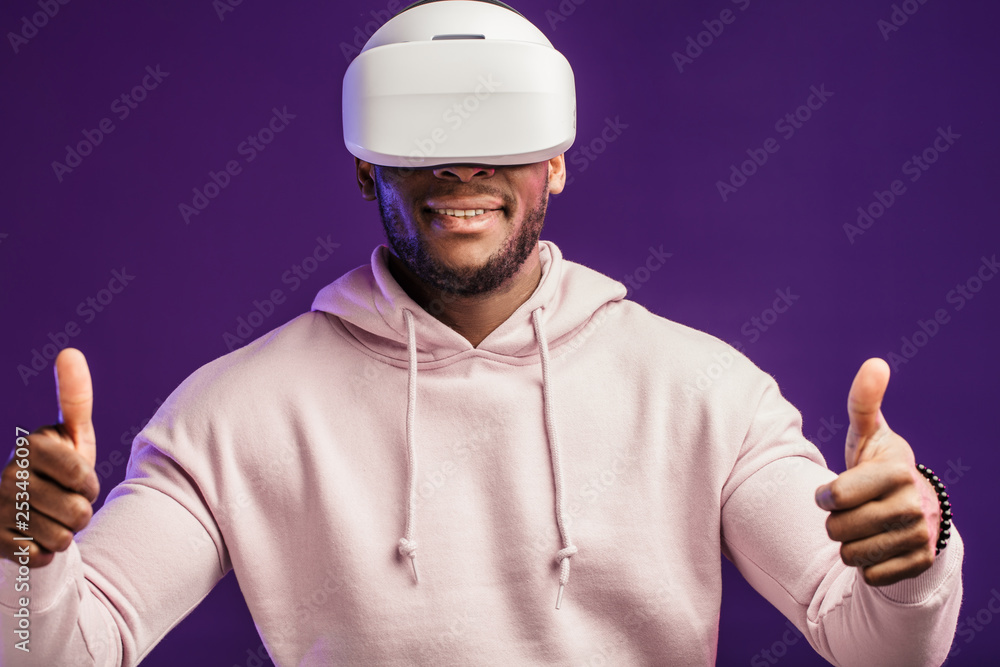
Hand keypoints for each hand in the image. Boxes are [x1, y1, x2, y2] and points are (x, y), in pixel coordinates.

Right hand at [1, 348, 99, 566]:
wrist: (26, 512)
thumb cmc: (58, 468)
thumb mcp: (72, 435)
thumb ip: (74, 397)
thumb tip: (69, 351)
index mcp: (29, 446)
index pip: (82, 475)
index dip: (89, 482)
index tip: (77, 477)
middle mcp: (7, 475)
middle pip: (77, 511)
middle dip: (81, 510)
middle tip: (64, 501)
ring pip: (62, 537)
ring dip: (65, 532)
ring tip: (50, 517)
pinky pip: (43, 556)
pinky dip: (47, 551)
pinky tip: (34, 536)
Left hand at [814, 358, 940, 585]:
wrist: (915, 507)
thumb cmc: (878, 466)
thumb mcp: (868, 434)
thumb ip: (864, 402)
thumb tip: (875, 363)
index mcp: (898, 472)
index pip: (835, 497)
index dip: (825, 496)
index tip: (830, 492)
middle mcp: (914, 506)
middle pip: (838, 530)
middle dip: (835, 522)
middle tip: (849, 511)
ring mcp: (920, 537)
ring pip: (851, 556)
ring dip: (848, 544)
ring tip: (862, 527)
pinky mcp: (920, 563)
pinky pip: (870, 577)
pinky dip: (866, 565)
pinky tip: (877, 546)